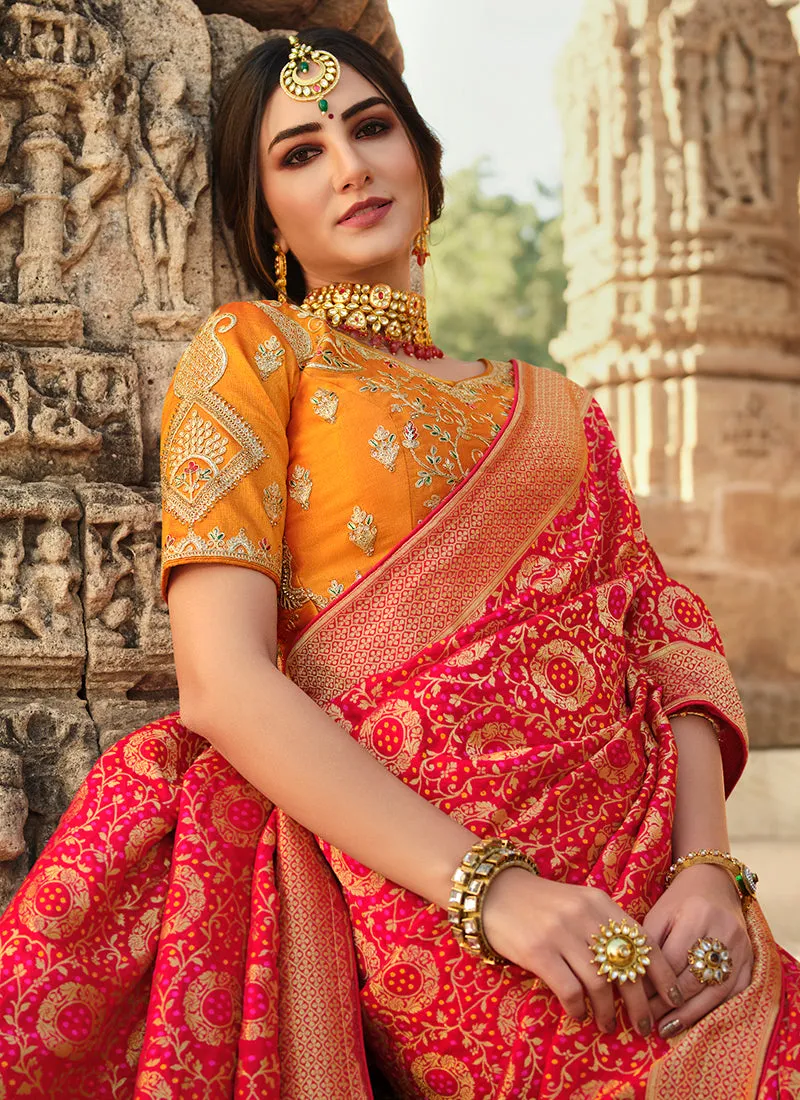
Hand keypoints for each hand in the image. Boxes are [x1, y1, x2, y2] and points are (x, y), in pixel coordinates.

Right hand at [481, 869, 681, 1036]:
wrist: (492, 889)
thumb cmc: (538, 902)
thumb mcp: (576, 903)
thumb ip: (602, 926)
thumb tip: (632, 968)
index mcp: (599, 902)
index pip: (644, 940)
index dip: (663, 973)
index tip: (673, 997)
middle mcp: (585, 916)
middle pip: (627, 968)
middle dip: (641, 1003)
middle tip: (645, 1025)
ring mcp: (561, 933)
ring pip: (601, 984)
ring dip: (609, 1012)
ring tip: (608, 1025)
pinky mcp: (538, 951)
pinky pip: (570, 990)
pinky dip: (578, 1008)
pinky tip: (578, 1014)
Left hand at [642, 864, 752, 1037]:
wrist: (714, 883)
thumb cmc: (680, 900)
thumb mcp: (659, 913)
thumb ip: (649, 945)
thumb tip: (635, 981)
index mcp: (697, 916)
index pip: (674, 960)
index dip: (655, 984)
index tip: (638, 1001)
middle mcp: (723, 933)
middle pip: (695, 979)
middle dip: (670, 1004)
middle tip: (649, 1021)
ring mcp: (741, 949)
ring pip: (717, 992)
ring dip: (691, 1014)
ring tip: (667, 1028)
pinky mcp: (751, 960)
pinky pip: (736, 993)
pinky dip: (715, 1010)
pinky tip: (696, 1021)